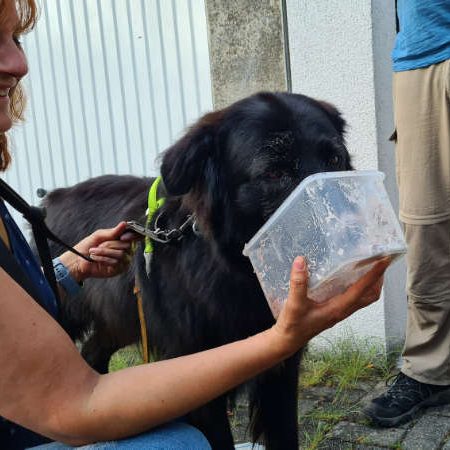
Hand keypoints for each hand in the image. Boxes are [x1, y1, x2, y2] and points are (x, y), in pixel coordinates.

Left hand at [58, 222, 141, 282]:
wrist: (78, 260)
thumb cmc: (89, 246)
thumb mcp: (100, 235)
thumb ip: (113, 231)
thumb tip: (124, 224)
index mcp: (123, 239)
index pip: (136, 236)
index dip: (132, 236)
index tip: (122, 237)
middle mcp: (126, 250)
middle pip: (127, 245)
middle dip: (110, 244)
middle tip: (99, 245)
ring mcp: (124, 260)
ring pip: (121, 254)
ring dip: (104, 252)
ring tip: (94, 252)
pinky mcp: (119, 269)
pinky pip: (116, 262)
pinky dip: (104, 259)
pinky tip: (96, 259)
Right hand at [270, 256, 389, 357]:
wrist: (288, 341)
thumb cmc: (292, 325)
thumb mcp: (294, 304)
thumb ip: (298, 283)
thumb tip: (300, 261)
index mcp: (337, 308)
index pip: (361, 289)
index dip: (373, 274)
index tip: (383, 260)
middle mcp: (343, 311)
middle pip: (370, 296)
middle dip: (378, 279)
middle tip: (381, 261)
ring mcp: (340, 312)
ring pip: (364, 298)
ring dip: (372, 284)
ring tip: (371, 267)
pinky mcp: (334, 311)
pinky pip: (355, 299)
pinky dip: (360, 287)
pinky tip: (351, 278)